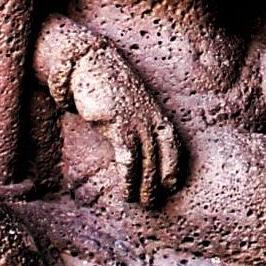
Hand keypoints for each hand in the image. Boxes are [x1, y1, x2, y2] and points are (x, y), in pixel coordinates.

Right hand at [68, 40, 181, 207]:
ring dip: (145, 185)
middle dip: (159, 182)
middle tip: (154, 202)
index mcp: (157, 112)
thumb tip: (134, 145)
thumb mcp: (129, 103)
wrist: (90, 63)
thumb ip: (137, 121)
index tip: (172, 184)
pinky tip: (125, 190)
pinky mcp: (118, 124)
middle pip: (162, 157)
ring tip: (140, 201)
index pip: (173, 144)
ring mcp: (136, 121)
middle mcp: (151, 118)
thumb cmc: (107, 85)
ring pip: (147, 161)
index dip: (174, 165)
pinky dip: (129, 178)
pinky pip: (128, 158)